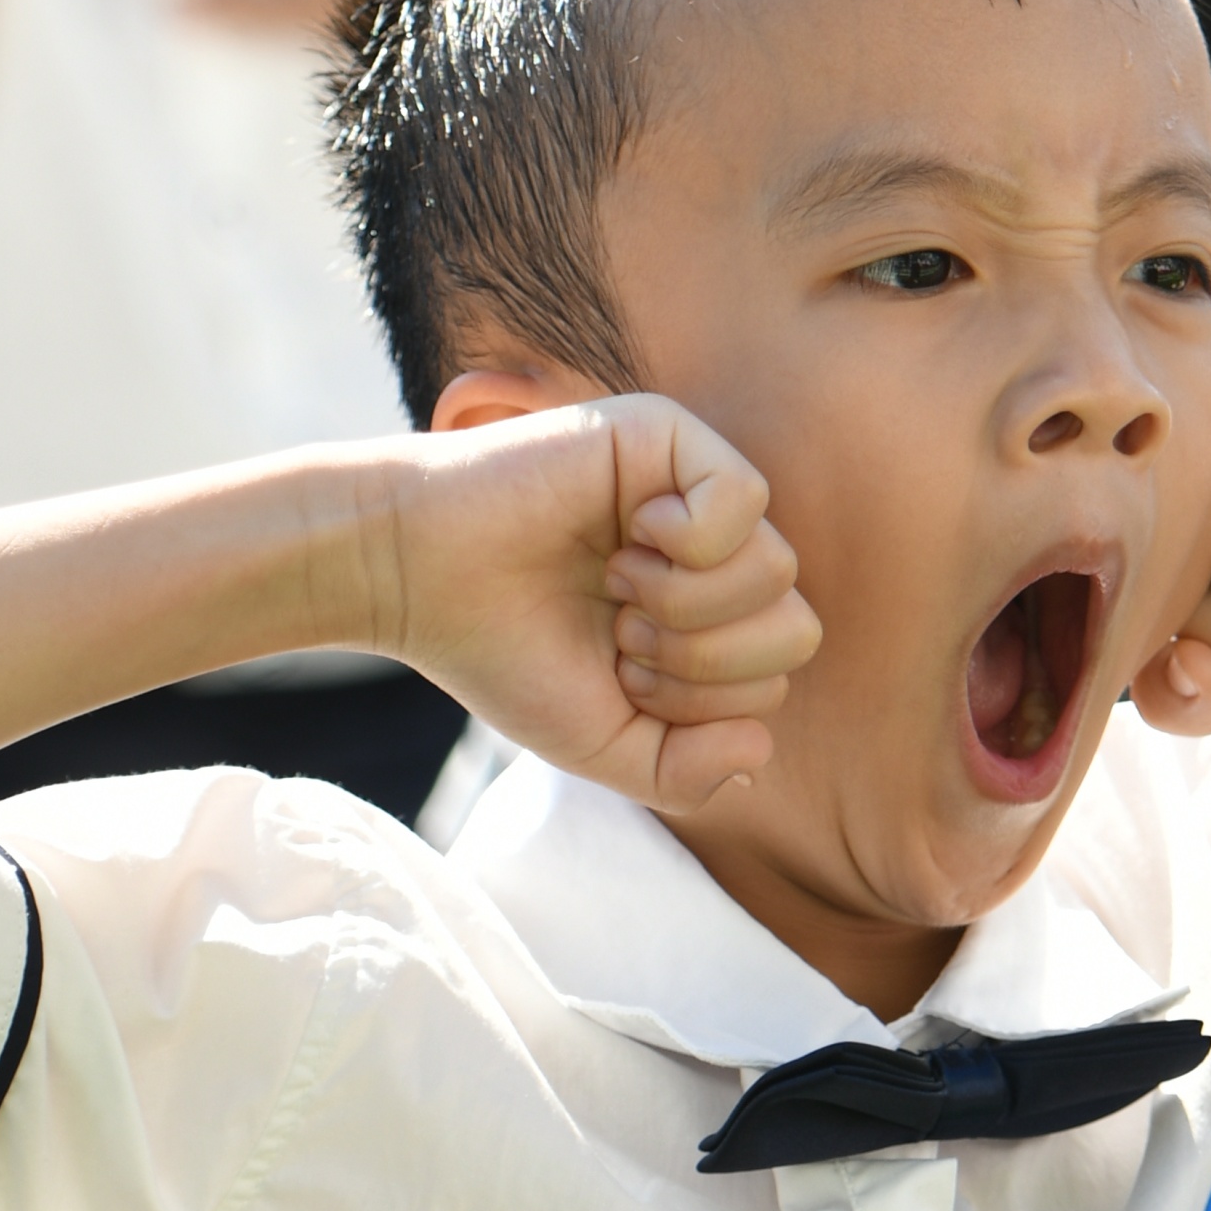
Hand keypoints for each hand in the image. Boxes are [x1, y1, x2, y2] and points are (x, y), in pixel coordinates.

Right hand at [379, 398, 819, 820]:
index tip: (616, 672)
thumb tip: (759, 744)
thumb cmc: (502, 655)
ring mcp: (693, 493)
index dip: (697, 704)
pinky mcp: (668, 438)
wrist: (416, 580)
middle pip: (794, 629)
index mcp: (703, 621)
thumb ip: (685, 772)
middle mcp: (709, 555)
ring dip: (686, 603)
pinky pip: (745, 499)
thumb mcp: (603, 744)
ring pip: (777, 569)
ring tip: (615, 584)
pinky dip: (690, 542)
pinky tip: (629, 535)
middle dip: (703, 663)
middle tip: (621, 634)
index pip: (772, 682)